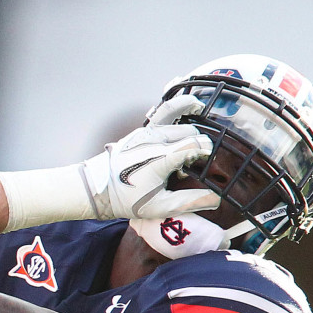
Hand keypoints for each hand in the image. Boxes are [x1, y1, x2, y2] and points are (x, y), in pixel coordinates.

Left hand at [81, 94, 219, 219]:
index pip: (197, 144)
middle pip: (190, 131)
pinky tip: (191, 106)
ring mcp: (146, 132)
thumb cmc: (126, 200)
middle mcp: (154, 140)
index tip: (207, 163)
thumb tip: (216, 199)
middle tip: (193, 162)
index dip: (207, 152)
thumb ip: (189, 201)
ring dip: (190, 126)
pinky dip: (179, 107)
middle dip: (197, 144)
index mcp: (161, 157)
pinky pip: (164, 112)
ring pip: (179, 119)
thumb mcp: (159, 206)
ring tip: (197, 124)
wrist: (97, 189)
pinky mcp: (141, 130)